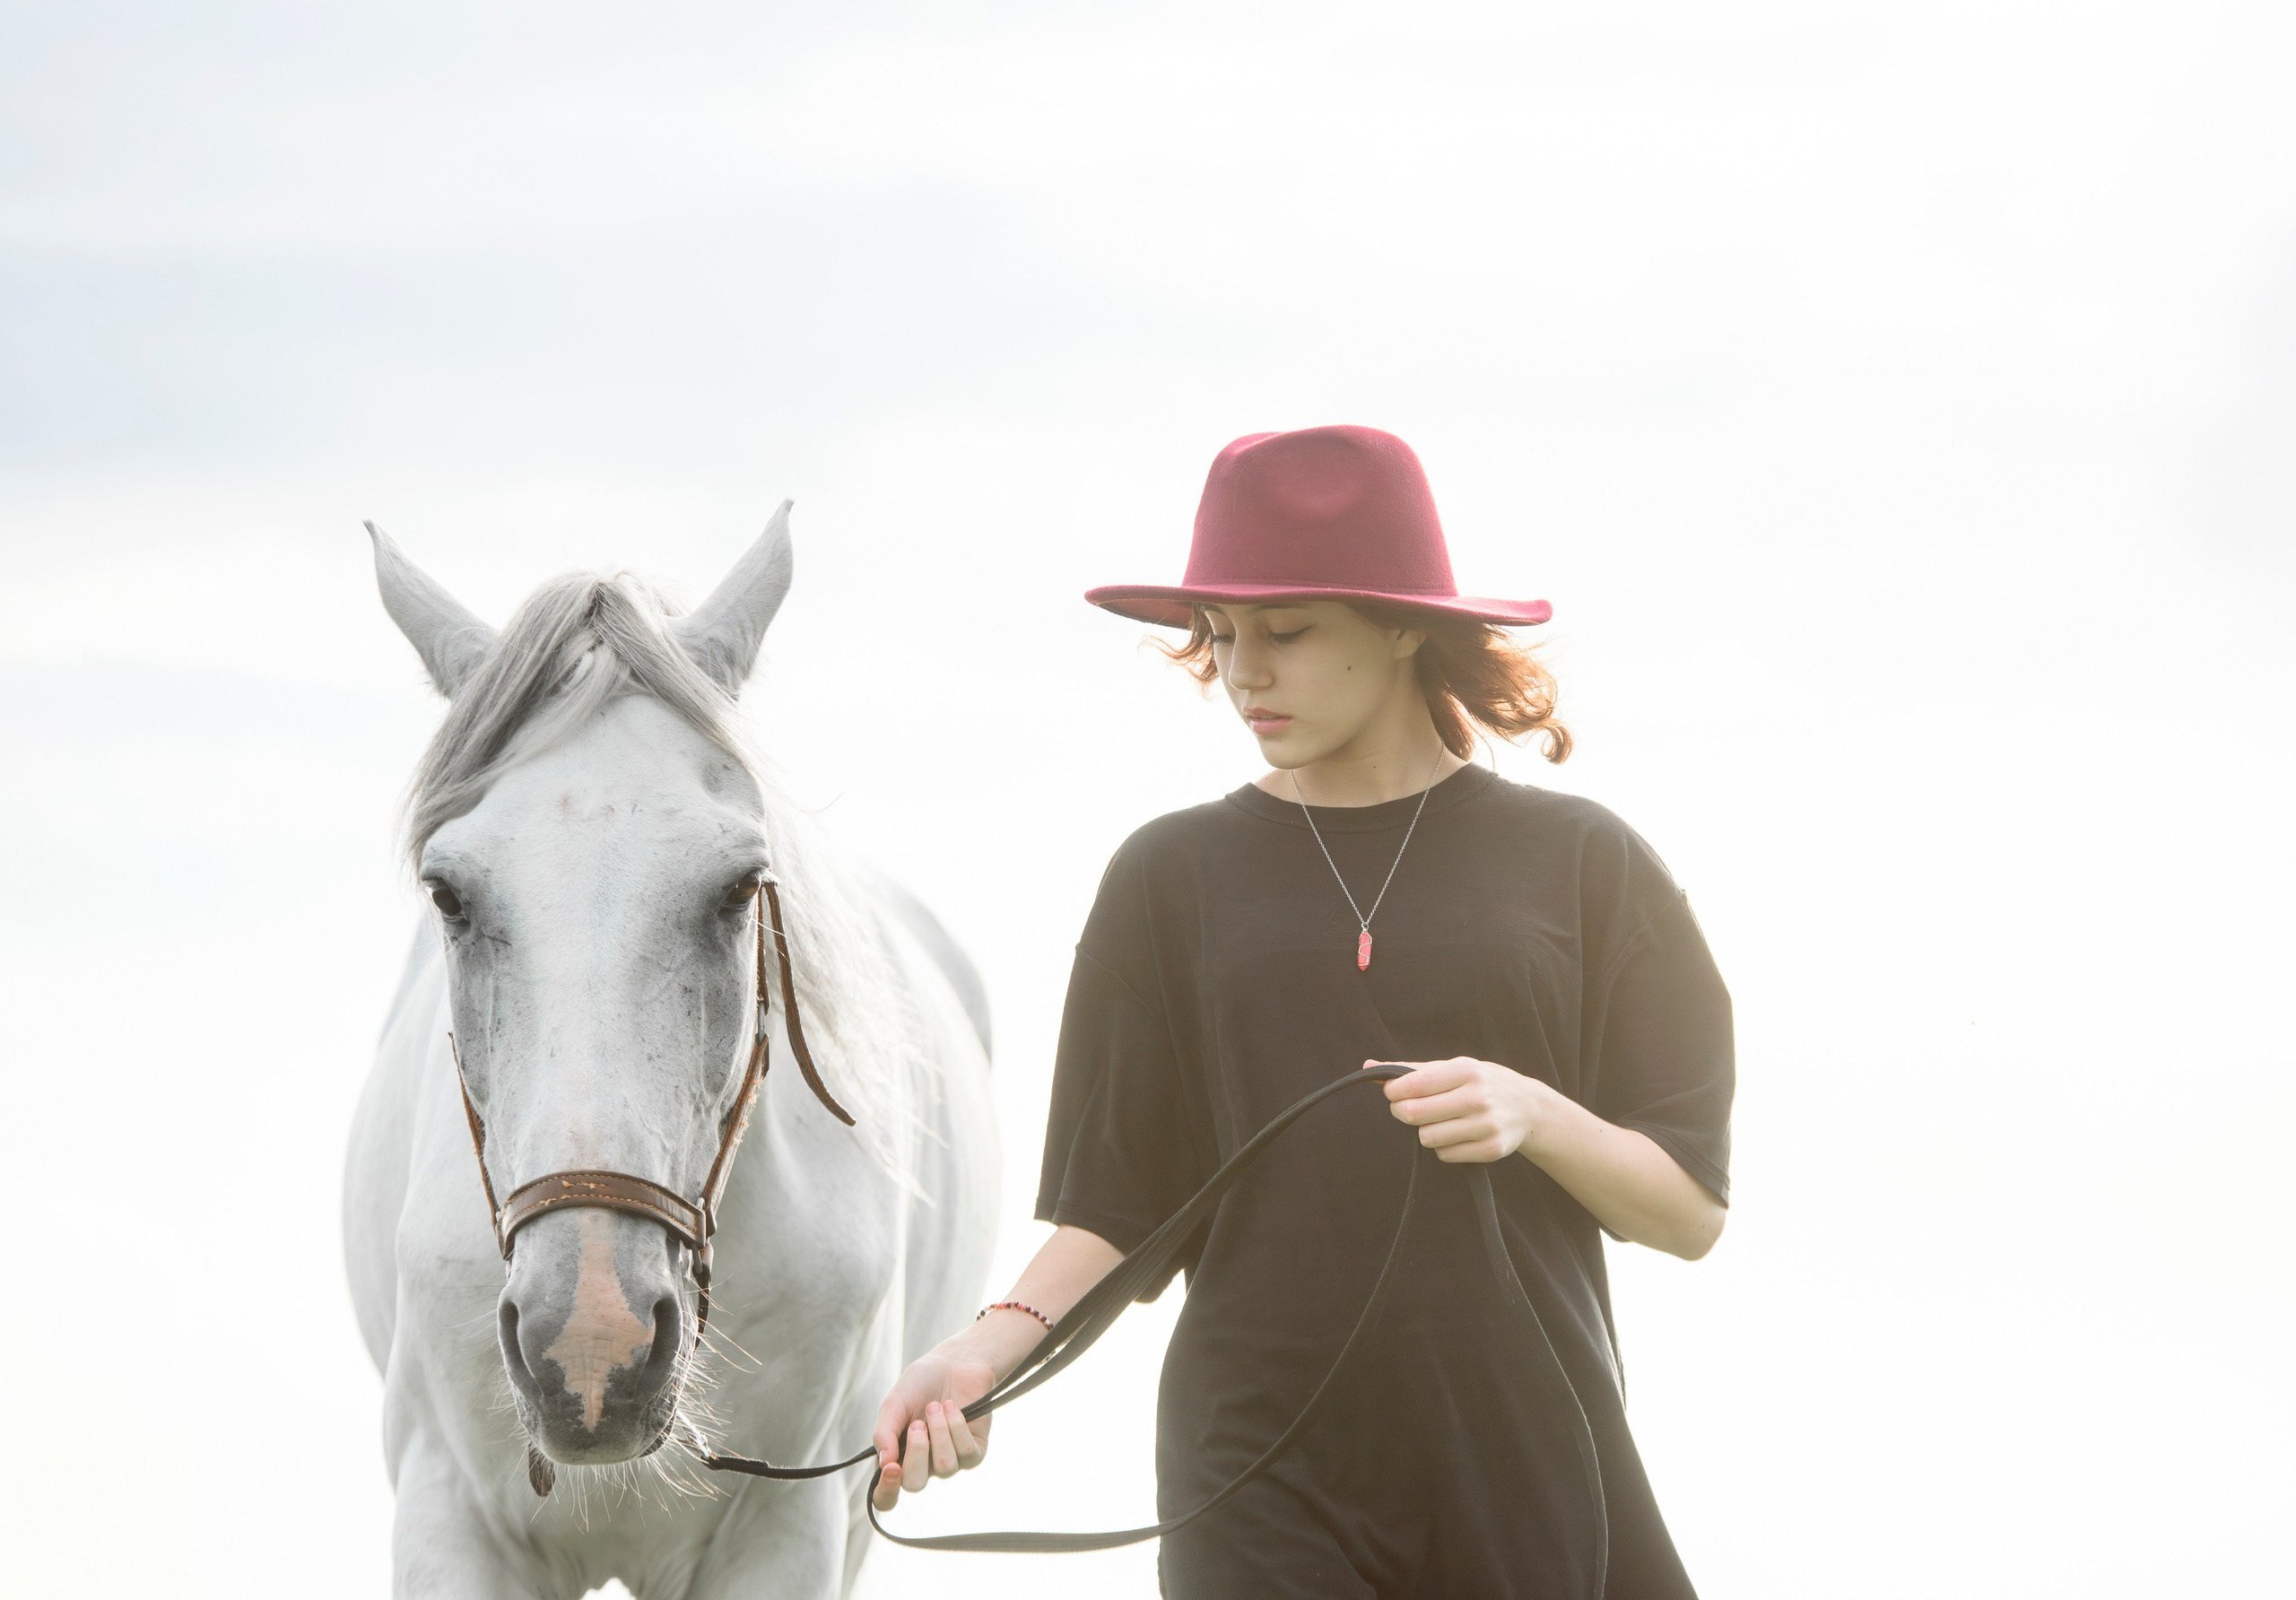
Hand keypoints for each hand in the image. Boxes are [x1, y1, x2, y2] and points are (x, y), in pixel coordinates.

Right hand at [870, 1342, 997, 1512]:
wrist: (955, 1362)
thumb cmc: (920, 1384)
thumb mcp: (894, 1404)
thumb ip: (884, 1434)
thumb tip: (884, 1465)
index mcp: (896, 1459)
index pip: (886, 1497)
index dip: (886, 1493)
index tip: (892, 1468)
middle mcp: (922, 1466)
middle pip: (916, 1484)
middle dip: (917, 1451)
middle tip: (918, 1423)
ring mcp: (949, 1462)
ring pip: (945, 1467)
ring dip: (940, 1432)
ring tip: (936, 1406)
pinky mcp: (974, 1453)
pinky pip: (967, 1453)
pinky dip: (958, 1427)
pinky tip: (952, 1408)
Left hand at [1371, 1056, 1550, 1163]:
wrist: (1528, 1107)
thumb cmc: (1480, 1083)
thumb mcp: (1453, 1067)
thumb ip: (1411, 1069)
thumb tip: (1368, 1066)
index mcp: (1466, 1071)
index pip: (1414, 1084)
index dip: (1393, 1091)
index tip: (1392, 1093)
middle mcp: (1478, 1097)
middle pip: (1414, 1113)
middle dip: (1402, 1111)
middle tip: (1407, 1108)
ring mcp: (1486, 1125)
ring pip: (1428, 1138)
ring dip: (1425, 1131)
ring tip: (1439, 1121)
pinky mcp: (1491, 1150)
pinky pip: (1445, 1155)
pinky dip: (1443, 1147)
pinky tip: (1456, 1135)